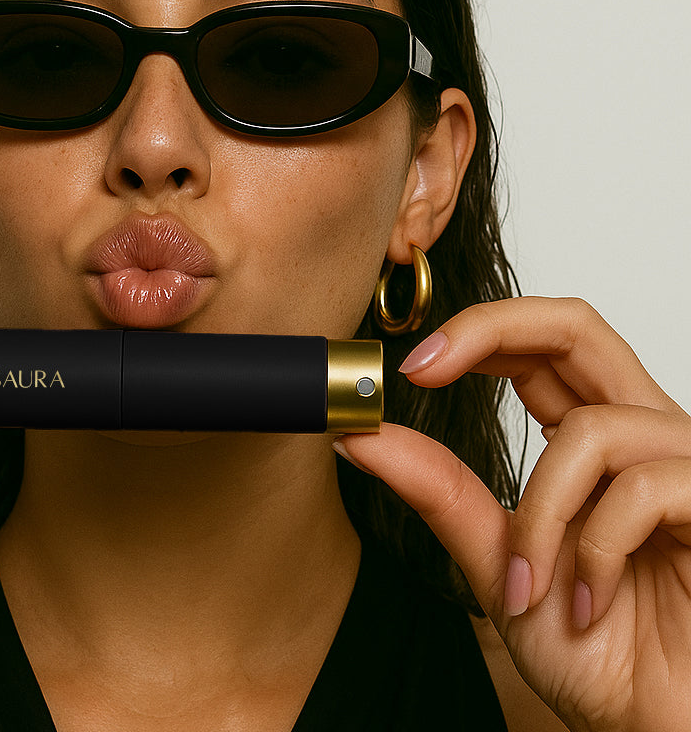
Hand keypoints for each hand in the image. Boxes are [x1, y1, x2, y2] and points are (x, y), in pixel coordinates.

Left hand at [335, 297, 690, 731]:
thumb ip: (439, 492)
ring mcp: (686, 464)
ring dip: (539, 516)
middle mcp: (642, 433)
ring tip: (531, 584)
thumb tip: (360, 436)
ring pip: (590, 431)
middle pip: (574, 326)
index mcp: (593, 439)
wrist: (654, 726)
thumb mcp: (497, 560)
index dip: (475, 332)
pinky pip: (642, 489)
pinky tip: (590, 603)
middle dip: (487, 330)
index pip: (540, 345)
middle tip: (422, 367)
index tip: (409, 366)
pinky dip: (593, 552)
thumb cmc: (597, 650)